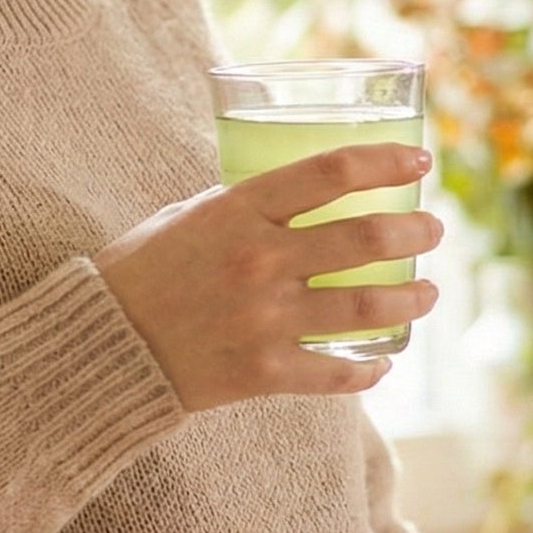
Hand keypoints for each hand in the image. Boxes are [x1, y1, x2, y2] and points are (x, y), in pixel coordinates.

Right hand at [92, 143, 442, 413]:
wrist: (101, 344)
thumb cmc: (141, 271)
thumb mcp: (188, 216)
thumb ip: (244, 206)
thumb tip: (302, 195)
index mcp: (237, 211)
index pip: (330, 173)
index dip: (385, 161)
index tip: (419, 160)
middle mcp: (258, 261)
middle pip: (365, 238)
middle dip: (414, 231)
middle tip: (430, 230)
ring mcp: (264, 319)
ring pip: (367, 306)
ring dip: (412, 297)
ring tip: (428, 292)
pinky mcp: (262, 372)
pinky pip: (335, 372)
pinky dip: (368, 368)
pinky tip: (382, 362)